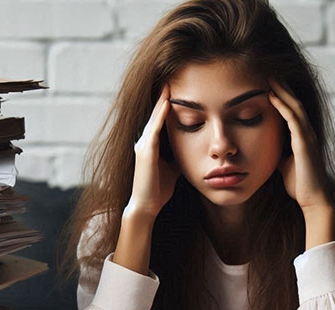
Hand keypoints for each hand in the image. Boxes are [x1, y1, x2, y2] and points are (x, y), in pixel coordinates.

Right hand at [128, 84, 179, 218]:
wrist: (147, 206)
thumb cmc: (159, 189)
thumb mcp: (173, 168)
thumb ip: (178, 156)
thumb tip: (191, 149)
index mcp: (151, 145)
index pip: (159, 121)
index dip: (167, 106)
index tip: (176, 92)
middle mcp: (144, 142)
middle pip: (155, 115)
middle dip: (163, 98)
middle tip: (170, 80)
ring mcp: (143, 146)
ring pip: (153, 119)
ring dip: (161, 102)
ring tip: (168, 86)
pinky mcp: (146, 152)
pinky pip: (154, 130)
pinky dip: (160, 117)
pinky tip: (167, 105)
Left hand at [268, 78, 330, 212]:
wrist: (313, 200)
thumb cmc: (300, 184)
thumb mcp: (284, 165)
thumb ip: (278, 153)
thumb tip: (266, 149)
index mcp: (303, 137)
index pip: (293, 110)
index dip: (283, 95)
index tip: (269, 83)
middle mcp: (308, 133)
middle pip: (295, 102)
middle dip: (282, 86)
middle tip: (269, 72)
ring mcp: (308, 137)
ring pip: (295, 106)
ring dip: (282, 91)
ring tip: (269, 78)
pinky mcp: (305, 144)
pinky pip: (293, 119)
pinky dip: (282, 106)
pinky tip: (272, 97)